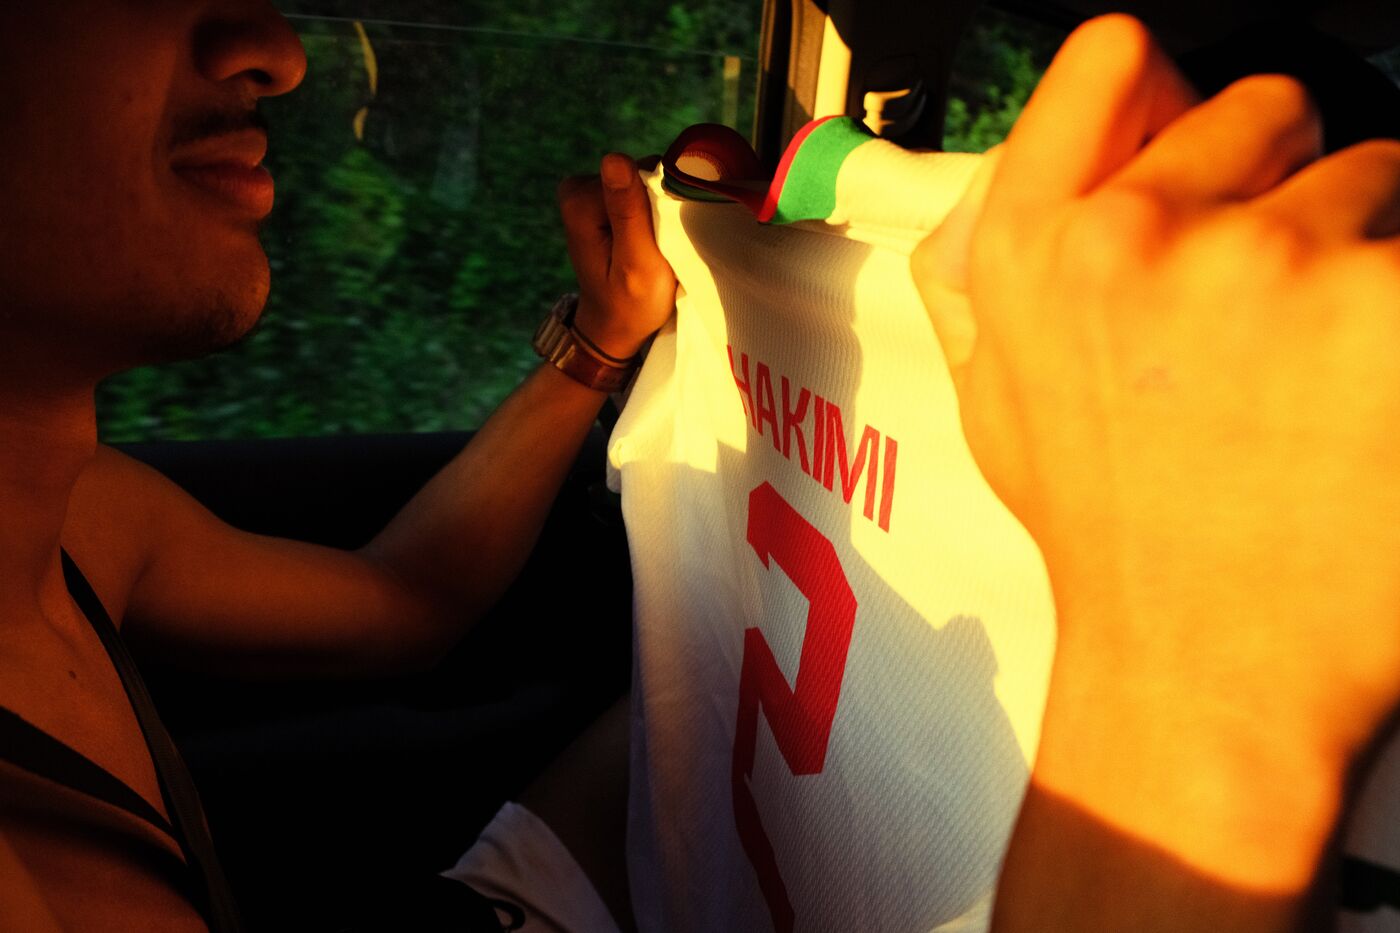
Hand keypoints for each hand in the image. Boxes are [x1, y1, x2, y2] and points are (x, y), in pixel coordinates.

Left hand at [558, 153, 675, 359]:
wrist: (615, 324)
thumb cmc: (631, 302)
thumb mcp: (637, 263)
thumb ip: (628, 212)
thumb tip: (614, 158)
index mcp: (580, 202)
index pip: (642, 176)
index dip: (663, 207)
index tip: (662, 242)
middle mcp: (577, 188)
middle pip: (641, 174)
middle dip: (660, 207)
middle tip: (658, 247)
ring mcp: (588, 191)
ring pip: (644, 180)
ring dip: (659, 211)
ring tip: (656, 245)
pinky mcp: (601, 197)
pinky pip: (640, 188)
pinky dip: (653, 212)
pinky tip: (651, 238)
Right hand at [914, 13, 1399, 889]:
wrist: (1208, 674)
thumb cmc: (1109, 543)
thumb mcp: (992, 409)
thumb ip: (974, 282)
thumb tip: (991, 191)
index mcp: (1030, 248)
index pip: (1114, 57)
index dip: (1171, 100)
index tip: (1203, 152)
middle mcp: (1133, 235)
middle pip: (1271, 111)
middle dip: (1285, 194)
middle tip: (1271, 321)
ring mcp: (1270, 264)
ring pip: (1376, 184)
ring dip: (1364, 265)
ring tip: (1323, 385)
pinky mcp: (1395, 311)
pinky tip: (1372, 404)